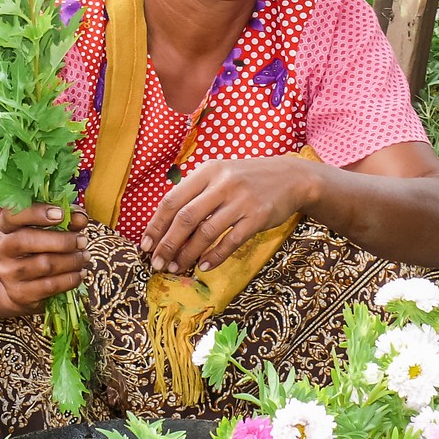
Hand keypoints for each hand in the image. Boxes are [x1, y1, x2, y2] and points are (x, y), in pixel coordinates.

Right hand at [0, 203, 89, 314]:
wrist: (19, 284)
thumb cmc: (37, 247)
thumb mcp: (46, 228)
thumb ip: (64, 219)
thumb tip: (80, 218)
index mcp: (5, 226)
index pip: (14, 215)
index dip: (37, 212)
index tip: (61, 214)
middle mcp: (1, 249)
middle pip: (28, 241)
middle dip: (62, 240)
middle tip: (83, 240)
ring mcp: (7, 273)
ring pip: (44, 264)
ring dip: (71, 260)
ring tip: (84, 256)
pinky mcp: (19, 294)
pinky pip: (50, 286)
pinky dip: (70, 279)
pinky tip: (80, 273)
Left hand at [140, 157, 309, 274]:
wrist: (291, 177)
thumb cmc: (248, 179)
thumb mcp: (221, 174)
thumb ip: (196, 193)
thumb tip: (166, 225)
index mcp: (208, 171)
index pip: (172, 199)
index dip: (156, 224)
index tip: (146, 244)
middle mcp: (223, 183)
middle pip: (185, 217)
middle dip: (168, 244)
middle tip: (157, 263)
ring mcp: (241, 200)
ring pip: (206, 232)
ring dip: (188, 253)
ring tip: (177, 267)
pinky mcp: (258, 216)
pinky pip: (231, 241)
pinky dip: (215, 256)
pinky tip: (204, 266)